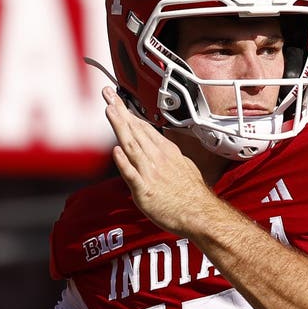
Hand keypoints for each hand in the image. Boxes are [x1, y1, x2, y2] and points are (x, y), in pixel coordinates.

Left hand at [103, 87, 218, 236]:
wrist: (199, 214)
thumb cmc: (192, 194)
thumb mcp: (184, 165)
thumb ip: (169, 155)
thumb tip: (162, 147)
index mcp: (166, 152)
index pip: (144, 128)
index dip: (129, 112)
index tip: (118, 101)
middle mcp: (157, 159)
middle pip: (135, 131)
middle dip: (120, 111)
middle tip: (108, 95)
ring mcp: (150, 173)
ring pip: (131, 145)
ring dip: (119, 127)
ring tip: (110, 110)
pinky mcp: (145, 191)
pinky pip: (132, 175)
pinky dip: (124, 162)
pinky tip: (116, 151)